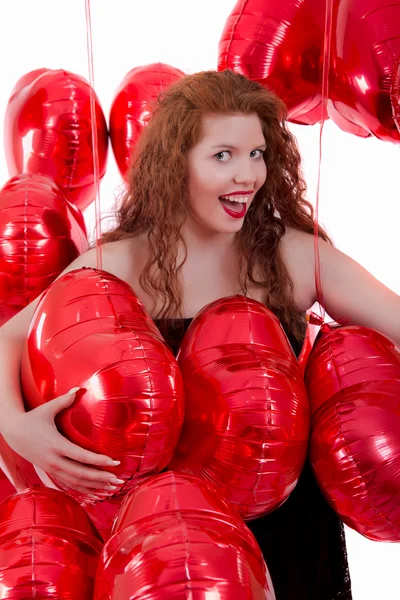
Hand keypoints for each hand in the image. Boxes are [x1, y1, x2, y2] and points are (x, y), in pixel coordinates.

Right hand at [2, 388, 122, 497]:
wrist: (13, 432)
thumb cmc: (33, 418)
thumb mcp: (48, 408)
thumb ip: (65, 400)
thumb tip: (79, 388)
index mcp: (56, 444)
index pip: (81, 456)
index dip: (98, 461)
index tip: (114, 462)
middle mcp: (54, 460)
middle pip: (81, 474)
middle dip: (101, 478)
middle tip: (118, 480)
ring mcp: (52, 468)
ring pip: (76, 482)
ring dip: (95, 486)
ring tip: (112, 488)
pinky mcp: (50, 471)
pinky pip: (69, 484)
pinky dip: (83, 490)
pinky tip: (96, 493)